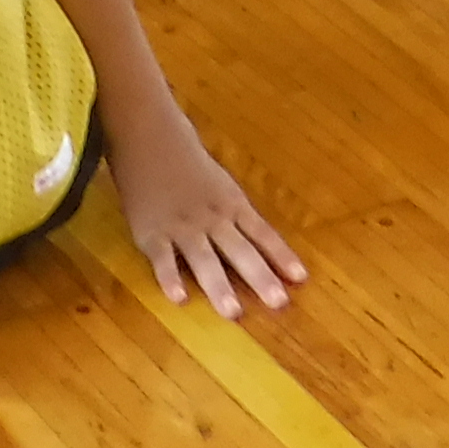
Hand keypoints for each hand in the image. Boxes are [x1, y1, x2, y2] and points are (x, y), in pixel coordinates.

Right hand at [111, 122, 303, 316]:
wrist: (147, 135)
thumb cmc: (186, 160)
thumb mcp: (219, 184)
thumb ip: (235, 214)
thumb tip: (260, 244)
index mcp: (231, 204)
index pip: (262, 233)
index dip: (281, 256)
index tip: (301, 279)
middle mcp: (211, 217)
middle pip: (239, 250)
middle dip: (260, 277)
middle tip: (278, 303)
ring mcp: (181, 226)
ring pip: (204, 259)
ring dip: (219, 286)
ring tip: (233, 313)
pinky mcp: (151, 232)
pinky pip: (163, 259)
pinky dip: (170, 278)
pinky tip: (179, 298)